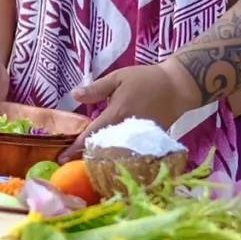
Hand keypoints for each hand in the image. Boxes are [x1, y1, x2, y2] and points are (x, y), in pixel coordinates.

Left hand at [58, 62, 197, 161]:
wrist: (178, 87)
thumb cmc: (146, 79)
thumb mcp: (118, 77)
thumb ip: (96, 89)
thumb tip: (74, 95)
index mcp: (116, 114)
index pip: (91, 134)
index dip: (76, 147)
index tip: (62, 158)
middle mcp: (127, 130)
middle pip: (103, 149)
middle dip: (87, 156)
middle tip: (71, 161)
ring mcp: (140, 138)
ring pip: (116, 153)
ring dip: (102, 158)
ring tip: (87, 161)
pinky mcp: (150, 142)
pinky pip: (130, 152)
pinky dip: (118, 155)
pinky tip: (109, 156)